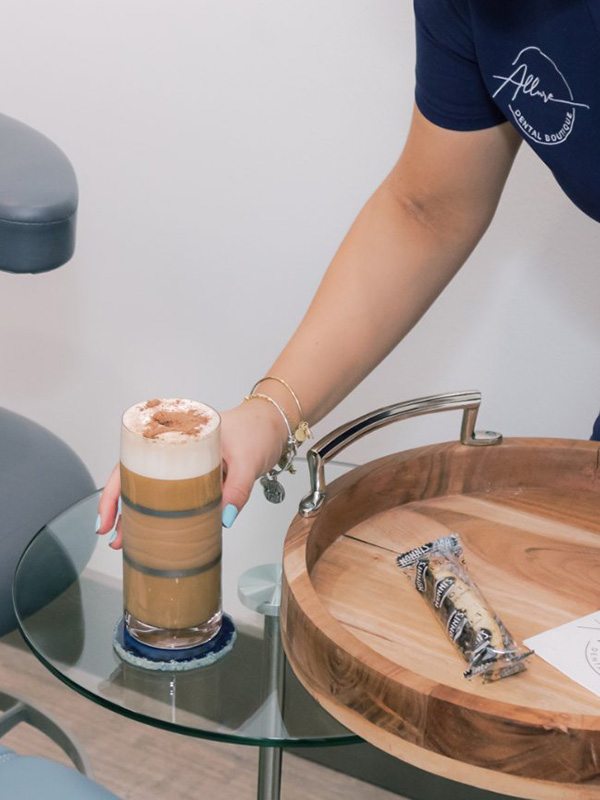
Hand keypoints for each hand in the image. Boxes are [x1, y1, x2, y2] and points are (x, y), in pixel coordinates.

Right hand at [96, 399, 286, 545]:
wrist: (276, 421)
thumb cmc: (258, 430)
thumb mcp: (248, 460)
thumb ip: (237, 489)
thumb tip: (222, 519)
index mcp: (177, 434)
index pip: (132, 461)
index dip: (113, 491)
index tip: (106, 518)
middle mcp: (175, 446)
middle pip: (136, 477)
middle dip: (120, 510)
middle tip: (115, 539)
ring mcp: (186, 460)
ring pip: (152, 487)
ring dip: (139, 513)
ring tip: (127, 541)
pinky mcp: (198, 474)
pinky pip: (173, 492)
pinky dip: (163, 510)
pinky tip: (157, 530)